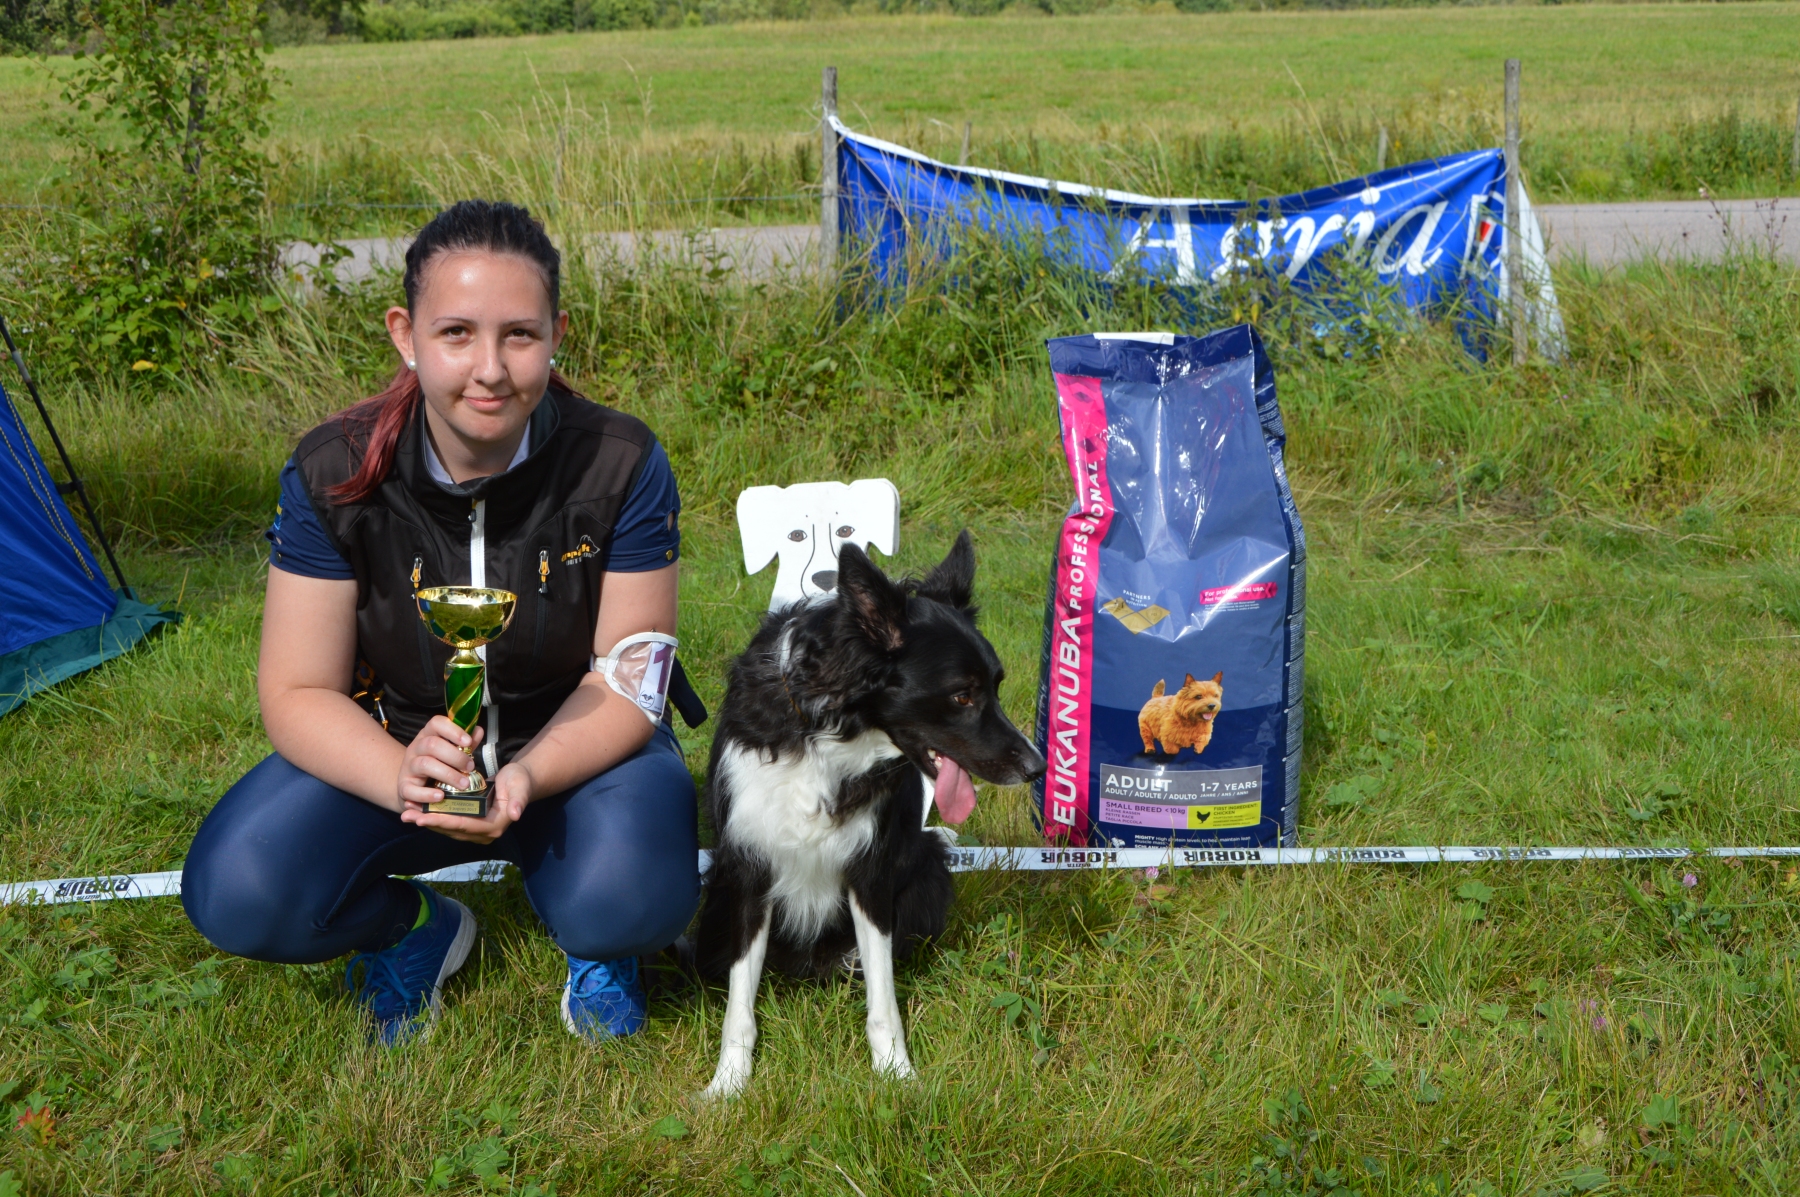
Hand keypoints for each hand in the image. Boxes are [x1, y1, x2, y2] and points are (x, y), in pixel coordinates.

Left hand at [399, 730, 534, 845]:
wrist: (520, 781)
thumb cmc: (519, 781)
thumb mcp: (520, 787)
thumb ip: (518, 801)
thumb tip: (515, 815)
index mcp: (494, 826)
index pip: (464, 826)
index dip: (443, 822)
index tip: (423, 818)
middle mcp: (484, 833)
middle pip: (451, 830)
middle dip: (429, 823)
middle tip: (407, 816)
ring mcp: (476, 831)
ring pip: (447, 828)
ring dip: (427, 821)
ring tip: (407, 814)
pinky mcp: (470, 825)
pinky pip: (448, 823)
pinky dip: (433, 817)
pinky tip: (418, 811)